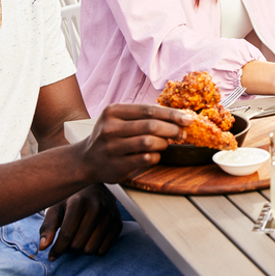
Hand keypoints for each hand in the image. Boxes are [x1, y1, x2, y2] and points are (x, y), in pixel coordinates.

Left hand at [38, 184, 120, 259]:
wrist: (96, 188)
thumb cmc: (71, 201)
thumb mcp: (56, 209)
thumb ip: (47, 227)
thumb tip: (43, 247)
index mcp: (79, 202)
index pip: (66, 235)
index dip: (57, 250)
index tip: (51, 256)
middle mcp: (97, 207)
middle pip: (78, 245)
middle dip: (68, 249)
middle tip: (66, 243)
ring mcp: (110, 215)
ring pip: (91, 249)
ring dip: (81, 250)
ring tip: (77, 241)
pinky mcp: (118, 223)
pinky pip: (104, 250)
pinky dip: (94, 250)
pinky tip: (89, 241)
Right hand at [77, 104, 192, 183]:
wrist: (86, 160)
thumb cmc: (110, 136)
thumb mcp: (119, 119)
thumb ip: (143, 115)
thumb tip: (178, 116)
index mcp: (112, 111)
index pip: (149, 110)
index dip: (172, 114)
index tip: (188, 118)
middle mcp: (109, 128)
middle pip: (151, 126)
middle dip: (173, 129)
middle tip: (183, 133)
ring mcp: (111, 148)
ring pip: (150, 143)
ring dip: (164, 143)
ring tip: (166, 143)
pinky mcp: (116, 165)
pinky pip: (146, 159)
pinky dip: (156, 156)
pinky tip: (154, 155)